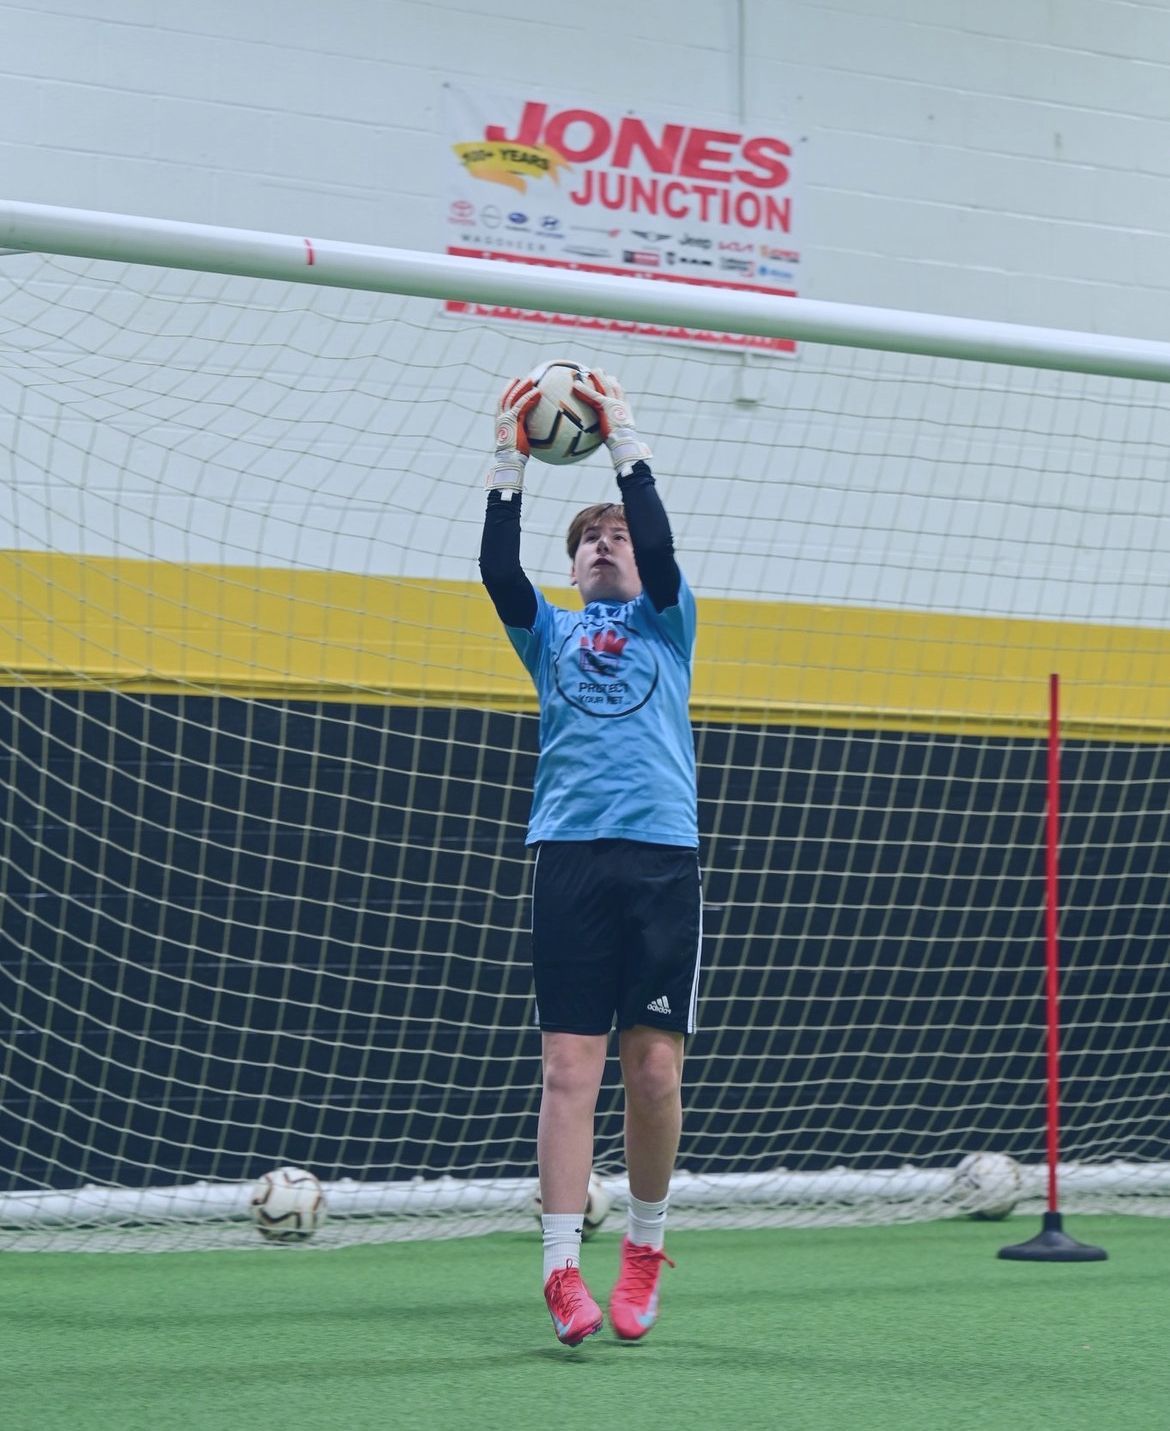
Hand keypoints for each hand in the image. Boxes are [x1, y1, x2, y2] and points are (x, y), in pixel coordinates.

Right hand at [486, 377, 540, 494]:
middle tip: (519, 379)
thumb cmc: (516, 457)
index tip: (513, 388)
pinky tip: (538, 392)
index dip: (506, 395)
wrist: (510, 461)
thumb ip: (524, 435)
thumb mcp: (519, 443)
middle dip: (511, 386)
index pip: (501, 405)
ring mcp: (505, 418)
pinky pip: (521, 405)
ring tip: (531, 381)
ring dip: (521, 387)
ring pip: (512, 397)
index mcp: (500, 423)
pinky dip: (529, 397)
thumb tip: (537, 436)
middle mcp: (500, 419)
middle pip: (504, 397)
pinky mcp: (512, 420)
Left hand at [571, 368, 651, 471]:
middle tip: (598, 371)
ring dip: (596, 376)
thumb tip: (609, 445)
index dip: (615, 387)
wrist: (626, 443)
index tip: (611, 382)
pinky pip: (593, 395)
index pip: (621, 395)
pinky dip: (584, 389)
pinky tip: (574, 385)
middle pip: (614, 386)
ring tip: (585, 371)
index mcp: (625, 410)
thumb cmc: (624, 445)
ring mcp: (614, 403)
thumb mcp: (619, 438)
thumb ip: (613, 436)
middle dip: (606, 377)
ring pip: (605, 385)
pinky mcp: (606, 405)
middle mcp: (621, 404)